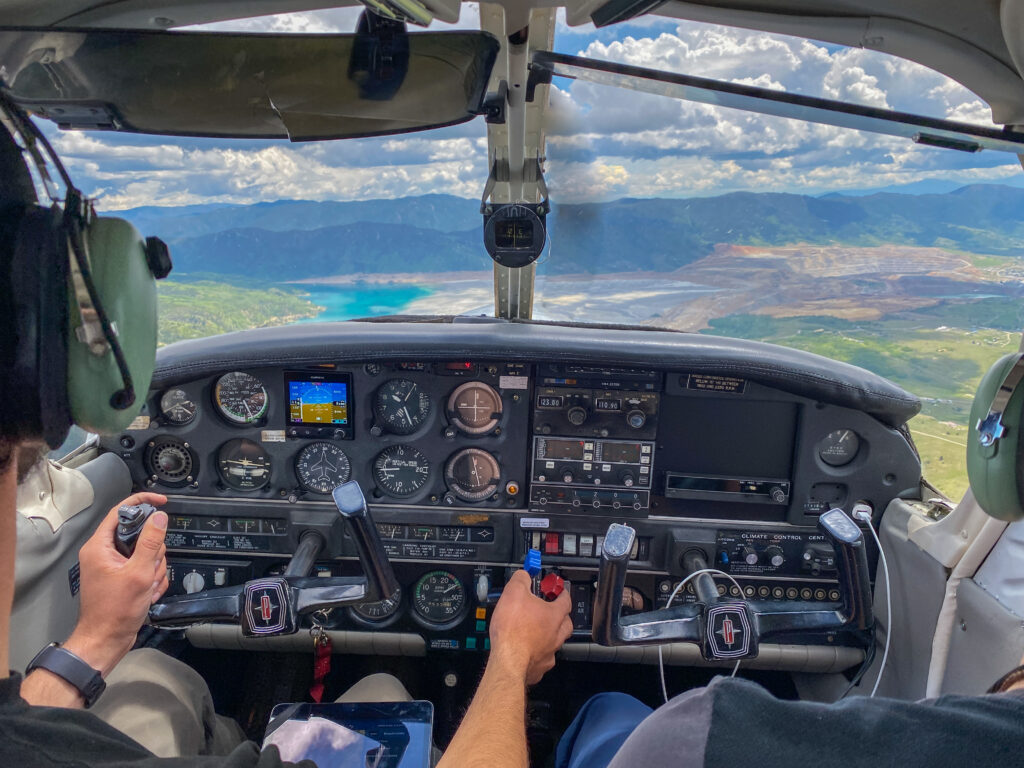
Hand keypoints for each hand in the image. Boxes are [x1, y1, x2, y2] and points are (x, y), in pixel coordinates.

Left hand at [64, 492, 168, 675]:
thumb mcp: (138, 573)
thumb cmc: (114, 612)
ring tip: (147, 587)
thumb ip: (150, 542)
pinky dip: (151, 579)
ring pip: (147, 553)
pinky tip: (146, 594)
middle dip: (154, 552)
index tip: (162, 502)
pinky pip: (146, 568)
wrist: (106, 641)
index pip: (121, 511)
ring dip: (154, 569)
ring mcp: (114, 566)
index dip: (143, 503)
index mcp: (100, 546)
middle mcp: (104, 553)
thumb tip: (159, 517)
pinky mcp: (122, 577)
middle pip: (140, 534)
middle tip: (150, 569)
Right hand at [488, 570, 571, 685]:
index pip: (566, 600)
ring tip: (537, 631)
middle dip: (560, 616)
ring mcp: (549, 653)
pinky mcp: (538, 668)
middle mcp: (556, 635)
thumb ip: (521, 579)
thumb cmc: (513, 630)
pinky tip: (527, 651)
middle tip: (550, 611)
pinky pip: (543, 659)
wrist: (508, 660)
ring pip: (556, 643)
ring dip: (550, 636)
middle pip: (566, 624)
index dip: (562, 593)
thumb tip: (524, 574)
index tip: (559, 590)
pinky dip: (537, 654)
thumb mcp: (514, 592)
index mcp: (554, 616)